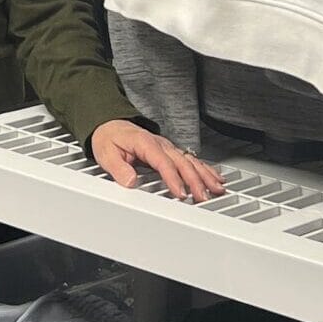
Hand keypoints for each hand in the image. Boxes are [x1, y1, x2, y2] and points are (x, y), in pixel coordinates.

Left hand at [90, 120, 224, 201]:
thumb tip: (130, 181)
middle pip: (182, 162)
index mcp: (144, 142)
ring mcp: (167, 146)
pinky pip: (191, 159)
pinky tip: (215, 177)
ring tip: (216, 189)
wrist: (110, 125)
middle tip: (202, 197)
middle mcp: (160, 143)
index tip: (180, 193)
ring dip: (205, 175)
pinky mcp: (171, 150)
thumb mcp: (106, 153)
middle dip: (195, 180)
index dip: (173, 178)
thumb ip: (118, 168)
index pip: (162, 162)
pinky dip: (205, 169)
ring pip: (191, 160)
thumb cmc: (108, 138)